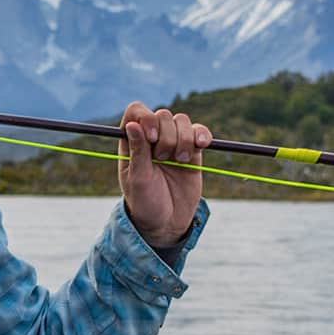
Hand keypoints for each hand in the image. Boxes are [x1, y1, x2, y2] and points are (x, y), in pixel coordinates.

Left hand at [117, 102, 211, 246]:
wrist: (167, 222)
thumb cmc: (145, 203)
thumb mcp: (137, 180)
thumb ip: (137, 152)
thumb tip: (131, 125)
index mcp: (132, 142)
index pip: (136, 112)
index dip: (146, 117)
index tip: (151, 137)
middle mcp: (152, 138)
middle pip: (162, 115)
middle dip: (166, 135)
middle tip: (162, 159)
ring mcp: (173, 143)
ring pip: (182, 121)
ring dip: (183, 138)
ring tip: (179, 161)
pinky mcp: (192, 151)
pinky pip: (199, 132)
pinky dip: (201, 134)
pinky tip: (201, 145)